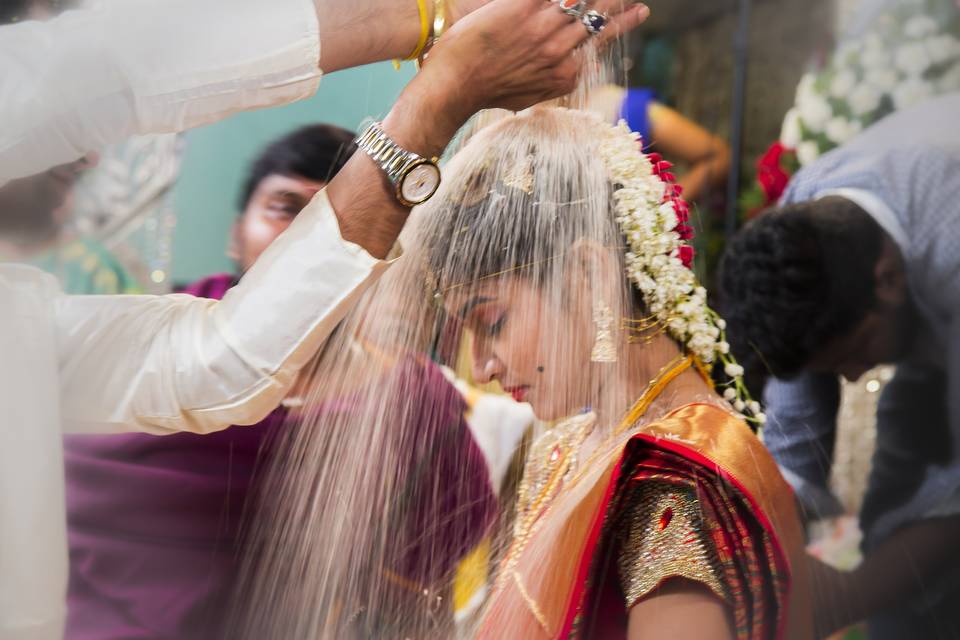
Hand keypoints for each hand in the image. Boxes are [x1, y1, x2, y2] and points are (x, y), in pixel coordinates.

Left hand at [424, 0, 649, 114]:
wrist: (456, 83)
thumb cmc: (485, 92)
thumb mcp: (527, 95)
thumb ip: (549, 82)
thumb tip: (566, 74)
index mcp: (564, 73)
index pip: (598, 43)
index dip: (616, 27)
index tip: (632, 16)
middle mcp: (561, 49)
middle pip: (600, 20)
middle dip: (621, 8)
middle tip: (637, 5)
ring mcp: (546, 26)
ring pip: (585, 1)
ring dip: (605, 0)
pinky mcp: (527, 6)